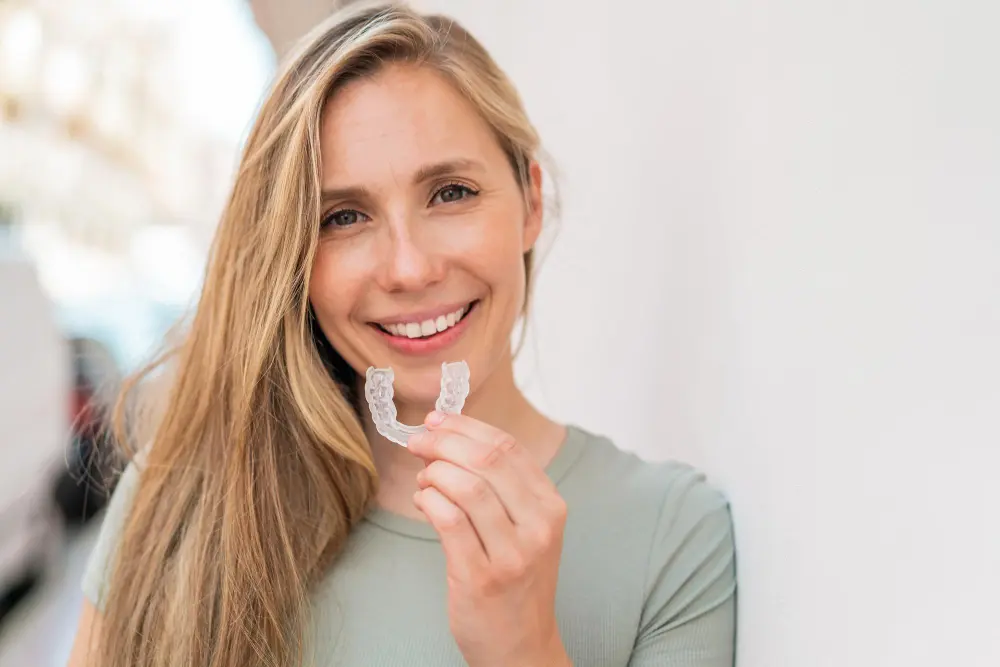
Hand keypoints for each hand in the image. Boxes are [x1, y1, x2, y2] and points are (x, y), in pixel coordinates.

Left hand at [407, 412, 570, 666]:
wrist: (522, 648)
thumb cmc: (517, 582)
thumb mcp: (528, 529)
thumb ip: (503, 487)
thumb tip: (454, 437)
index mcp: (551, 507)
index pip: (508, 448)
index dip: (467, 427)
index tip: (438, 420)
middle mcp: (538, 527)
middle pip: (487, 461)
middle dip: (444, 442)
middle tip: (419, 443)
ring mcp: (512, 554)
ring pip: (466, 487)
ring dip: (434, 473)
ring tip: (424, 480)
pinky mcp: (481, 577)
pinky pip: (448, 520)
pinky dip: (429, 500)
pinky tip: (423, 501)